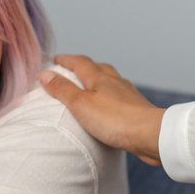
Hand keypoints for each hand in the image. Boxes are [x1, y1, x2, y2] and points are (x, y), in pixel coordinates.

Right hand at [38, 55, 165, 165]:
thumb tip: (45, 73)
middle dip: (83, 67)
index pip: (80, 62)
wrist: (150, 134)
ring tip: (90, 86)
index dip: (66, 60)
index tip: (55, 59)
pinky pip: (120, 97)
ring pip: (111, 81)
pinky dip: (111, 96)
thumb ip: (62, 89)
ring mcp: (128, 94)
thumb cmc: (115, 120)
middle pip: (98, 68)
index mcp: (99, 77)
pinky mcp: (136, 109)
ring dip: (99, 81)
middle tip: (72, 70)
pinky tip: (110, 105)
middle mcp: (115, 82)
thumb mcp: (80, 104)